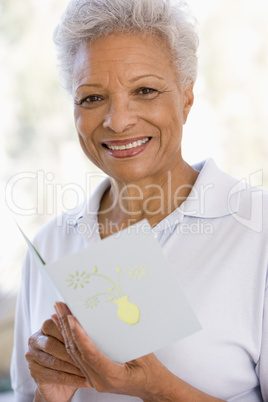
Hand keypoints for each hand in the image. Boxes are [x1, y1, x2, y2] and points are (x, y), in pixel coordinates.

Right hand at [25, 317, 89, 401]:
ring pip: (54, 362)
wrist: (59, 384)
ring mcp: (32, 356)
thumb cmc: (69, 357)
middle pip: (52, 345)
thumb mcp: (73, 342)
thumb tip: (92, 325)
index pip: (56, 327)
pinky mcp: (34, 373)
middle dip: (72, 353)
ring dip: (74, 367)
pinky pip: (55, 376)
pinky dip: (72, 379)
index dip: (72, 335)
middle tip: (89, 358)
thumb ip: (77, 332)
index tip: (87, 341)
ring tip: (90, 370)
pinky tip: (85, 381)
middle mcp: (35, 340)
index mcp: (45, 326)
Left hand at [54, 302, 176, 400]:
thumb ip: (128, 339)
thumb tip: (119, 316)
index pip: (90, 353)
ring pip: (74, 354)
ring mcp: (94, 379)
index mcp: (112, 376)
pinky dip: (69, 341)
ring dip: (64, 332)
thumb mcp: (144, 354)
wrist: (152, 389)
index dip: (79, 335)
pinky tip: (64, 329)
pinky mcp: (92, 375)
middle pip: (77, 352)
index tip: (71, 318)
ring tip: (57, 313)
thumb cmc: (151, 372)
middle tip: (60, 307)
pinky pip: (77, 357)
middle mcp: (99, 380)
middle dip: (66, 327)